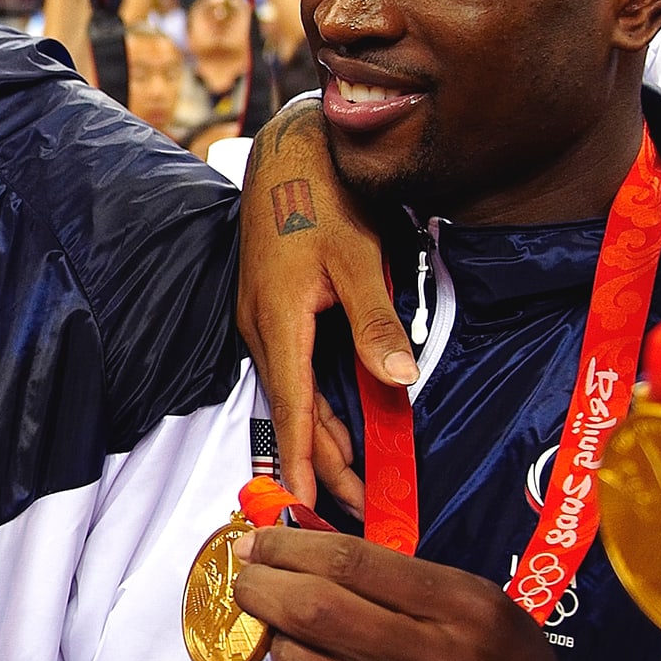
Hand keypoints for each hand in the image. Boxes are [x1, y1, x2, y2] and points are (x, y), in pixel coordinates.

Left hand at [234, 526, 657, 660]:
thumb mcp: (484, 610)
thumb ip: (404, 582)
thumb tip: (306, 549)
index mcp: (467, 611)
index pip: (353, 563)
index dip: (290, 547)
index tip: (258, 542)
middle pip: (316, 611)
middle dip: (262, 587)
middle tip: (245, 580)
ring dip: (275, 641)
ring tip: (281, 631)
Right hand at [236, 99, 410, 506]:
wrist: (287, 154)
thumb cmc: (320, 197)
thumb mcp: (357, 258)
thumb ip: (375, 321)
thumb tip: (399, 380)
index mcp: (279, 322)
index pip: (291, 408)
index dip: (302, 461)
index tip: (303, 507)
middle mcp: (262, 330)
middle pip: (294, 411)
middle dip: (323, 462)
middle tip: (353, 506)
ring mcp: (263, 322)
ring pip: (294, 393)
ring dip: (321, 435)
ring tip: (350, 479)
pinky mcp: (272, 313)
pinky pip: (293, 371)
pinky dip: (314, 403)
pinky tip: (336, 422)